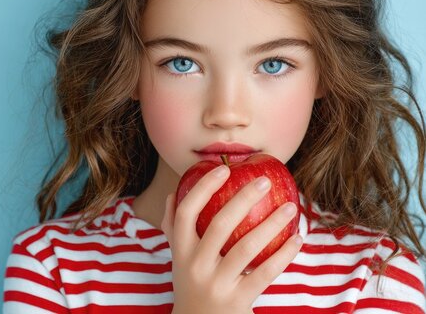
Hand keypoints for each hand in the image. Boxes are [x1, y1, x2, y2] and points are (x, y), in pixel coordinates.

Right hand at [161, 165, 302, 313]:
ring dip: (272, 224)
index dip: (203, 188)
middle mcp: (195, 266)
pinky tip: (297, 238)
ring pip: (247, 247)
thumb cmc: (190, 283)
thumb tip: (174, 192)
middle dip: (244, 198)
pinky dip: (284, 254)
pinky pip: (265, 273)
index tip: (224, 169)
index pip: (186, 212)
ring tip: (291, 207)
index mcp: (181, 251)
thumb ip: (173, 226)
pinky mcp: (238, 301)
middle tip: (265, 181)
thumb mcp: (178, 257)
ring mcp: (217, 284)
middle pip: (220, 224)